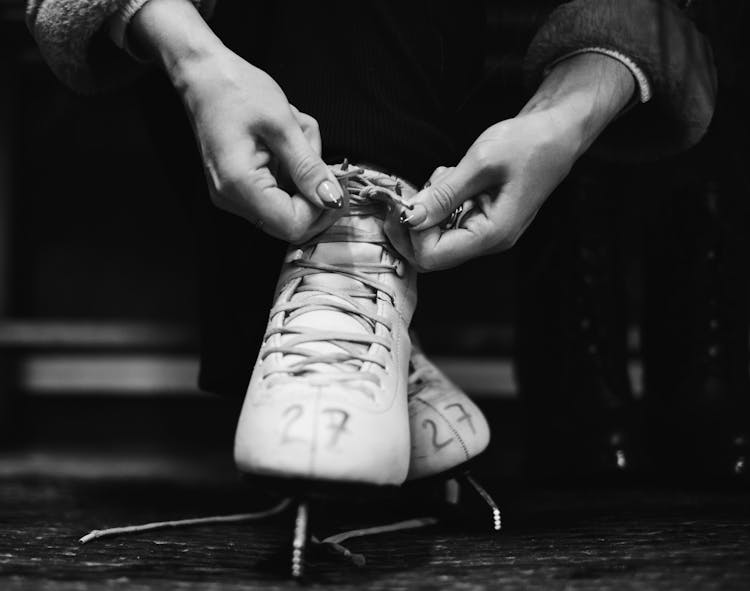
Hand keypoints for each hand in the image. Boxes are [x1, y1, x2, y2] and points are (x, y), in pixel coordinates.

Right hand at [132, 0, 342, 242]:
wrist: (203, 74)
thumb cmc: (238, 90)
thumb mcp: (283, 124)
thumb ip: (308, 167)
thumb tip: (332, 200)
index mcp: (240, 185)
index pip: (293, 226)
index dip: (320, 209)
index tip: (333, 180)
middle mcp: (232, 199)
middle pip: (291, 223)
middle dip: (313, 192)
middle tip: (316, 151)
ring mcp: (233, 196)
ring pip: (287, 206)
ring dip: (303, 176)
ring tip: (296, 134)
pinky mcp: (238, 188)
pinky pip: (277, 193)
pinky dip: (291, 171)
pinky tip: (286, 141)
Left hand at [385, 53, 634, 270]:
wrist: (558, 132)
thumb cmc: (528, 143)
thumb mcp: (481, 163)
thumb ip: (444, 194)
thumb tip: (410, 218)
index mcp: (492, 234)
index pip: (432, 256)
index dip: (413, 233)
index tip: (408, 201)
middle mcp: (490, 241)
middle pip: (433, 251)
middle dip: (419, 220)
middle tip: (429, 183)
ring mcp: (488, 233)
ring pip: (439, 235)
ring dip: (431, 207)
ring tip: (447, 174)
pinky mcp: (485, 220)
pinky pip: (451, 221)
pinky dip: (442, 201)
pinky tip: (453, 177)